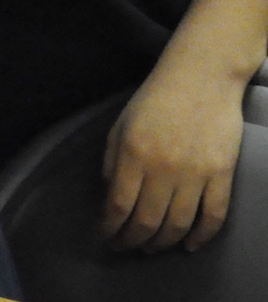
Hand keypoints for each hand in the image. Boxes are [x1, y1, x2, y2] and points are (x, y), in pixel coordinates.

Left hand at [100, 58, 244, 250]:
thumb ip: (111, 161)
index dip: (109, 228)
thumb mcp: (120, 126)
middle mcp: (162, 169)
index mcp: (132, 155)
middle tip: (125, 247)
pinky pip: (213, 216)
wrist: (200, 78)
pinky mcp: (222, 175)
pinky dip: (201, 236)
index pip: (118, 205)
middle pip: (147, 221)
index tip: (104, 237)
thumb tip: (109, 195)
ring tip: (150, 248)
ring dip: (162, 243)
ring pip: (178, 224)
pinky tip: (188, 246)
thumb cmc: (154, 100)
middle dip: (132, 241)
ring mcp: (195, 174)